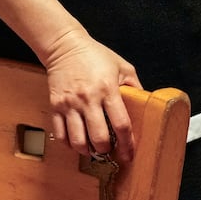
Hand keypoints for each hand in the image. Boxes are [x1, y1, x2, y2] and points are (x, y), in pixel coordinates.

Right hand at [40, 28, 140, 161]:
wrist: (65, 45)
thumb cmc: (95, 55)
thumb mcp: (122, 66)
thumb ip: (134, 87)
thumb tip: (145, 106)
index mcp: (108, 89)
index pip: (121, 124)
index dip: (127, 144)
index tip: (129, 153)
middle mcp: (88, 98)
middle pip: (99, 138)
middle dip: (106, 150)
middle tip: (109, 150)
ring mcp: (70, 104)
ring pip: (78, 141)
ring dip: (87, 151)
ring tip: (92, 149)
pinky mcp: (55, 106)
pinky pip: (61, 134)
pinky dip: (69, 144)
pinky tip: (76, 142)